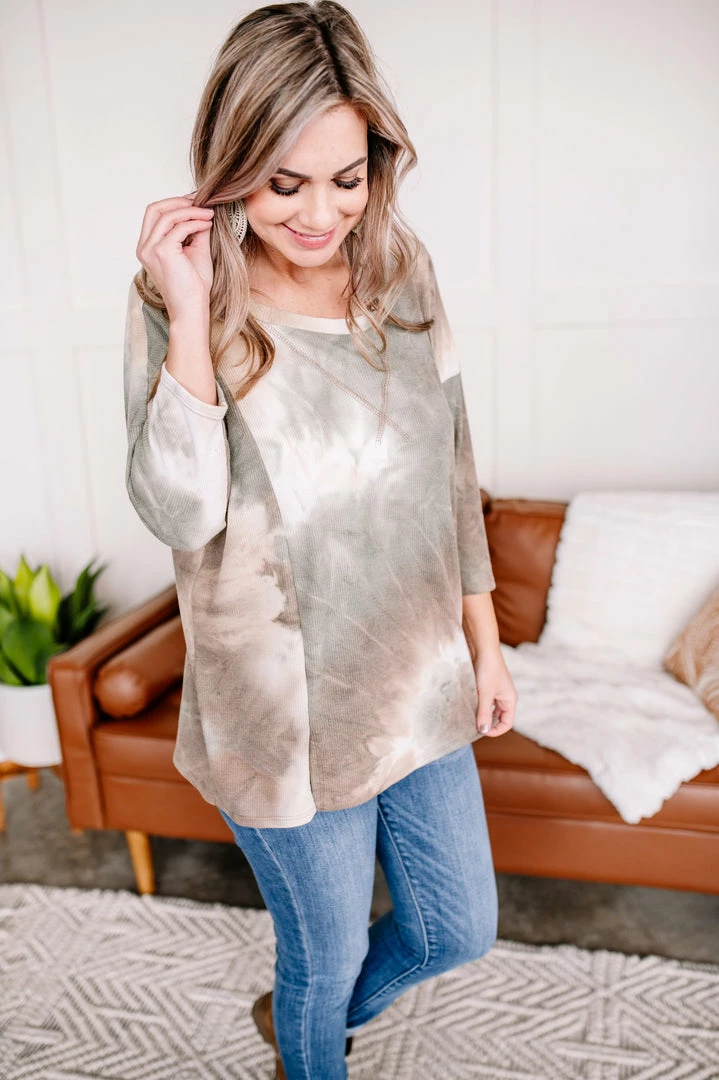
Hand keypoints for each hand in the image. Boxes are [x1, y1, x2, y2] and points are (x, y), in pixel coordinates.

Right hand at [135, 192, 215, 321]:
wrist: (192, 309)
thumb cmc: (193, 287)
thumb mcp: (195, 251)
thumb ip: (195, 230)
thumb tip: (203, 210)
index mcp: (147, 247)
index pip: (155, 214)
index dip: (175, 204)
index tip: (197, 201)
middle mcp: (144, 247)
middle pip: (154, 209)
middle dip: (179, 201)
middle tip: (201, 202)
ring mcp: (150, 249)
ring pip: (166, 215)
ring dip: (190, 210)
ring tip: (209, 213)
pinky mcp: (162, 252)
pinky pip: (178, 227)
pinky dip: (194, 222)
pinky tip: (207, 224)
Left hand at [473, 647, 517, 736]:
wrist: (481, 648)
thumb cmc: (488, 668)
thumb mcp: (485, 693)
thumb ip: (484, 713)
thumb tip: (483, 731)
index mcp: (510, 700)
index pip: (507, 723)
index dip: (495, 730)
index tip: (481, 731)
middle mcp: (504, 697)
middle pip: (498, 718)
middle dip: (487, 723)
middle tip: (473, 725)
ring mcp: (495, 691)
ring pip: (489, 709)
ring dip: (480, 714)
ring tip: (469, 715)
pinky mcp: (485, 686)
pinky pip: (482, 701)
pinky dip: (476, 705)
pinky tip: (466, 704)